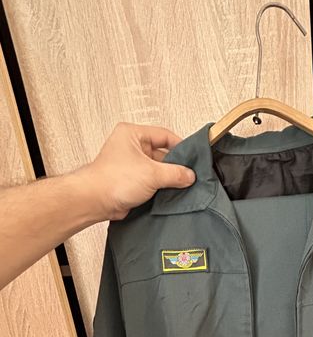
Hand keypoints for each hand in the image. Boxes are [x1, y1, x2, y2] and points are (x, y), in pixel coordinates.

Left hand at [75, 122, 196, 220]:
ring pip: (158, 169)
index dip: (181, 146)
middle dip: (175, 166)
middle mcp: (131, 147)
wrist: (96, 202)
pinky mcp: (132, 181)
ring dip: (168, 178)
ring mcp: (132, 164)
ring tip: (182, 185)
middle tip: (189, 175)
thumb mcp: (152, 173)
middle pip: (163, 153)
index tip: (193, 158)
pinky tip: (172, 193)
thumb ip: (175, 173)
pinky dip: (161, 187)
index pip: (164, 135)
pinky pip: (152, 181)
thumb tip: (189, 175)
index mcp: (133, 134)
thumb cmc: (113, 180)